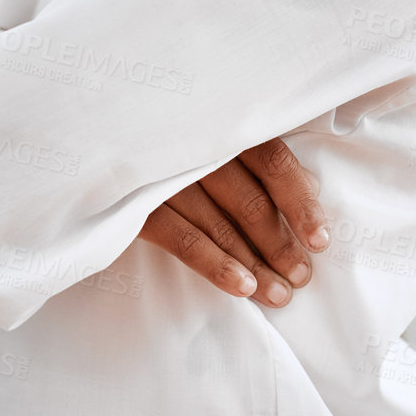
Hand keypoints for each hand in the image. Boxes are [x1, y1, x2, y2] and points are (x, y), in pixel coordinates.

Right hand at [138, 138, 329, 305]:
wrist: (95, 128)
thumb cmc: (169, 134)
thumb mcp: (218, 132)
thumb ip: (261, 155)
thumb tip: (309, 187)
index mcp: (221, 121)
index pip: (273, 162)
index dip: (300, 203)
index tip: (320, 240)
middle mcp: (195, 143)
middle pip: (249, 200)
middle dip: (280, 243)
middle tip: (301, 275)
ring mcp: (163, 173)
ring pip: (220, 226)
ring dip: (255, 264)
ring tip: (279, 294)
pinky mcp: (135, 202)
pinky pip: (183, 239)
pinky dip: (216, 265)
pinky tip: (242, 287)